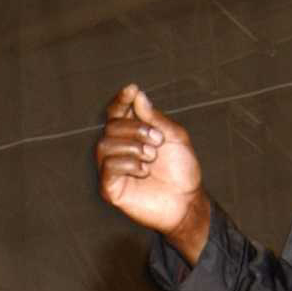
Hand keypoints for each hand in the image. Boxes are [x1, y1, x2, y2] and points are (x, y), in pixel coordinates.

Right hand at [95, 85, 210, 251]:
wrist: (187, 201)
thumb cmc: (181, 170)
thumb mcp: (174, 136)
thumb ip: (154, 117)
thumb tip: (137, 94)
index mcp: (132, 134)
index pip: (117, 112)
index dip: (121, 99)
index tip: (132, 89)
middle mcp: (118, 149)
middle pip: (111, 126)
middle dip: (135, 128)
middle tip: (157, 140)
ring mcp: (112, 169)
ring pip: (104, 145)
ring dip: (132, 146)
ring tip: (151, 157)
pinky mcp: (110, 188)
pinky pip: (107, 167)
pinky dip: (127, 164)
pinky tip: (144, 171)